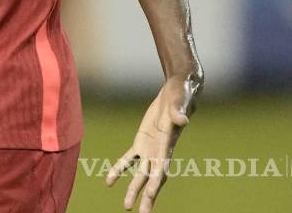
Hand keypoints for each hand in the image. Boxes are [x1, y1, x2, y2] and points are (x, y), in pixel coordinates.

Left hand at [106, 73, 200, 211]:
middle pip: (152, 179)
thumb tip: (182, 120)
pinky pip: (129, 159)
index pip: (162, 167)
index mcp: (168, 143)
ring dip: (133, 190)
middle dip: (146, 197)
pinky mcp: (142, 141)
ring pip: (140, 174)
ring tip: (126, 207)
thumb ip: (180, 111)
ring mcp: (150, 148)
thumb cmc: (182, 93)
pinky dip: (119, 169)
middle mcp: (160, 151)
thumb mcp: (180, 100)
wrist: (179, 90)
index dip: (156, 182)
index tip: (150, 196)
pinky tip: (108, 181)